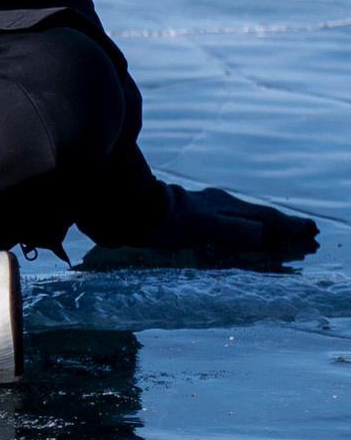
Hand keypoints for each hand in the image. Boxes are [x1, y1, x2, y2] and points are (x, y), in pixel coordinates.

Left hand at [146, 183, 317, 265]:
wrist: (129, 210)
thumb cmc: (167, 220)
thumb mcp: (207, 226)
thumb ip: (239, 231)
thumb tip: (273, 237)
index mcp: (226, 205)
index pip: (266, 218)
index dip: (289, 226)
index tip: (311, 231)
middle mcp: (218, 202)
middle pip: (257, 214)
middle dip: (281, 224)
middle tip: (306, 231)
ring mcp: (203, 206)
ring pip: (242, 215)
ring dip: (263, 224)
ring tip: (278, 232)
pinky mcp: (189, 213)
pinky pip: (227, 220)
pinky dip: (242, 227)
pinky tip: (233, 229)